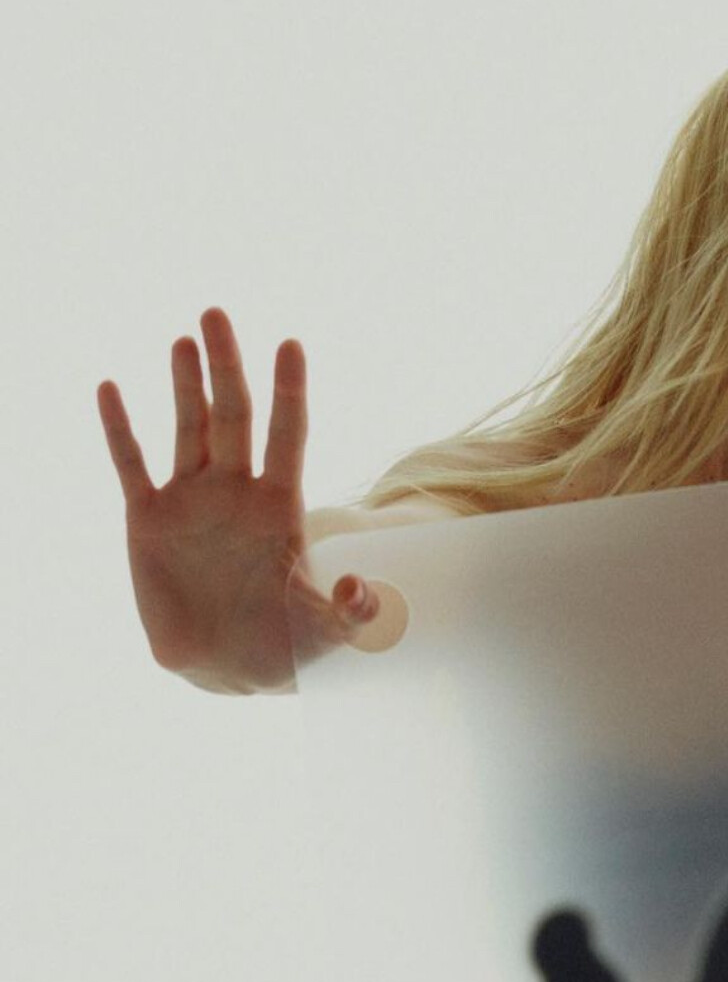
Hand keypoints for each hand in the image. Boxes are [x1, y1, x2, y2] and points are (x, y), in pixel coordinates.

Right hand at [99, 308, 379, 692]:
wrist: (230, 668)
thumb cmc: (287, 646)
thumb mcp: (329, 634)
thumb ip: (353, 613)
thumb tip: (363, 589)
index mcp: (280, 507)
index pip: (289, 435)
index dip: (289, 391)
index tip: (291, 344)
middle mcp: (236, 492)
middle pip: (234, 416)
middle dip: (227, 367)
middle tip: (218, 314)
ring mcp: (192, 501)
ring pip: (188, 429)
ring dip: (183, 385)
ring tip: (183, 340)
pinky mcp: (149, 521)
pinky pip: (132, 466)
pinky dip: (120, 430)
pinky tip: (110, 388)